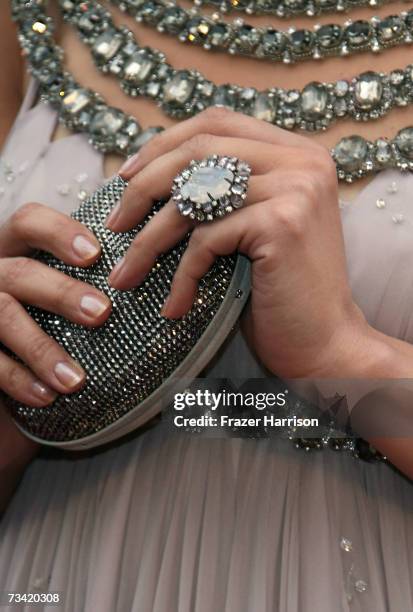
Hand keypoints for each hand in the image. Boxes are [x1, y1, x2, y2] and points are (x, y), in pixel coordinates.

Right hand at [0, 202, 110, 467]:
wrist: (11, 390)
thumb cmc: (50, 334)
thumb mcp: (66, 303)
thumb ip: (94, 284)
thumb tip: (162, 284)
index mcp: (16, 254)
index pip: (28, 222)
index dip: (58, 232)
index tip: (96, 254)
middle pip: (19, 271)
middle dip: (61, 291)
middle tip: (102, 313)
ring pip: (1, 313)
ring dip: (41, 347)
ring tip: (77, 379)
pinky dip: (19, 379)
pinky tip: (48, 397)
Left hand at [106, 108, 373, 377]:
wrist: (325, 345)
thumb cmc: (280, 293)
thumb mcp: (250, 230)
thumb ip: (221, 191)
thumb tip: (146, 173)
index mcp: (296, 152)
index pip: (216, 123)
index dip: (163, 144)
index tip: (126, 177)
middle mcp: (302, 160)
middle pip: (198, 150)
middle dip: (144, 187)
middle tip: (114, 224)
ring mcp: (296, 187)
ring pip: (194, 199)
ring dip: (148, 241)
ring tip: (125, 275)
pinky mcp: (283, 223)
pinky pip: (206, 239)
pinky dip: (182, 276)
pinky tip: (175, 305)